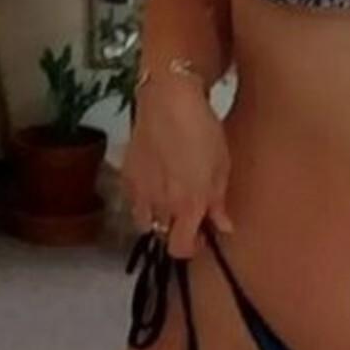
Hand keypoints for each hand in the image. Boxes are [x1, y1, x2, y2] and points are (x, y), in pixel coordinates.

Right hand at [121, 78, 233, 259]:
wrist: (169, 100)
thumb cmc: (201, 128)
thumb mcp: (221, 165)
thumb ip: (218, 201)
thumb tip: (223, 226)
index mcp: (188, 205)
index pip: (181, 249)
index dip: (192, 248)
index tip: (201, 236)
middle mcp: (161, 205)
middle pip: (163, 237)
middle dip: (177, 231)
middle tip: (188, 215)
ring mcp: (140, 191)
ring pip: (144, 222)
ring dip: (158, 218)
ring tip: (170, 200)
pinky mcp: (126, 176)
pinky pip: (133, 200)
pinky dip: (143, 199)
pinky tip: (156, 182)